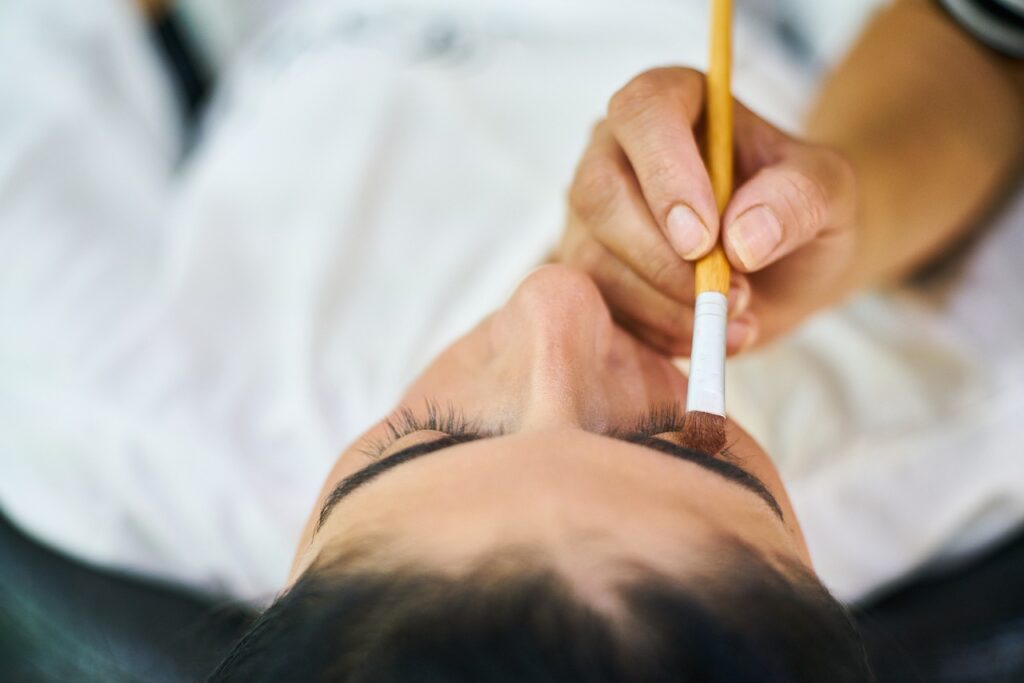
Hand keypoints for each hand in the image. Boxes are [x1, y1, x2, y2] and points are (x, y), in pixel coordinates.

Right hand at [558, 67, 856, 355]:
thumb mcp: (830, 191)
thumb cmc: (800, 208)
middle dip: (659, 256)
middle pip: (599, 191)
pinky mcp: (591, 275)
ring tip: (738, 315)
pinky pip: (602, 309)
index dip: (665, 173)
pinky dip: (658, 333)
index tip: (705, 238)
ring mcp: (595, 218)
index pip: (643, 111)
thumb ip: (799, 196)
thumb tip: (742, 237)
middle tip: (728, 292)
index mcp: (671, 103)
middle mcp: (617, 153)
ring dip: (665, 304)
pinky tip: (709, 332)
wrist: (788, 264)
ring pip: (594, 260)